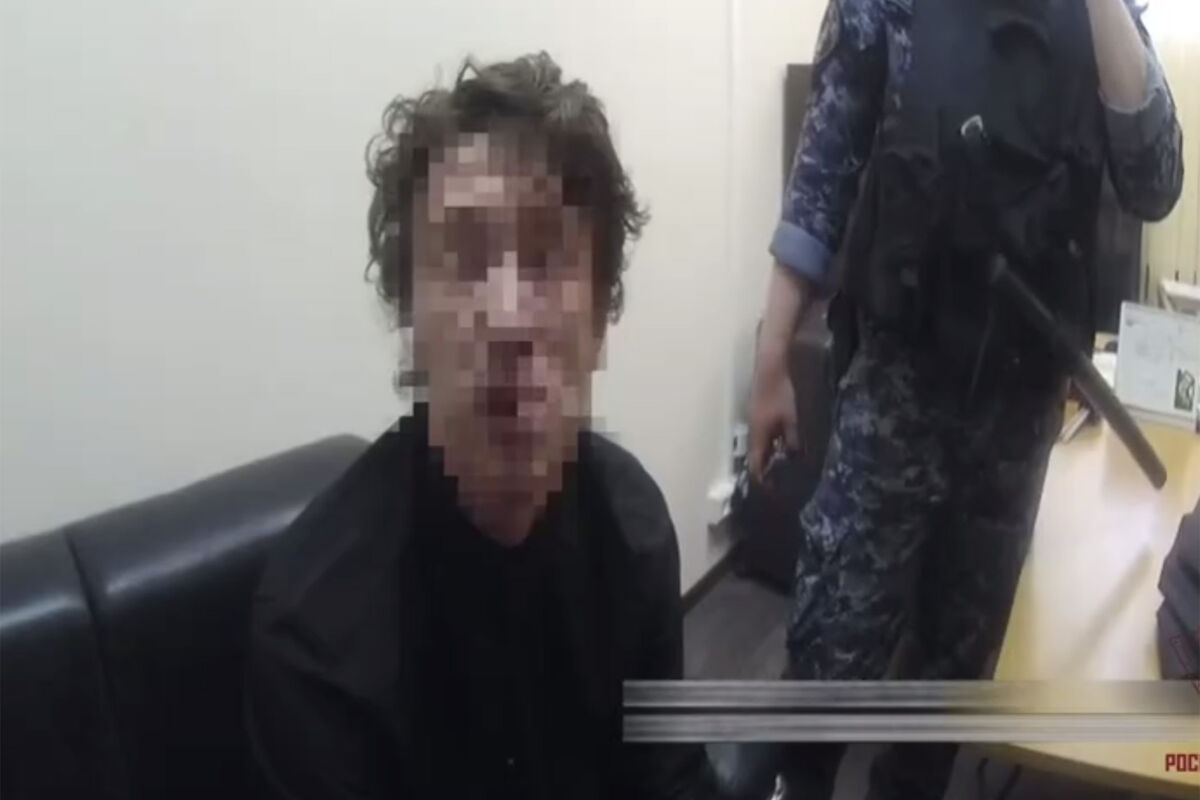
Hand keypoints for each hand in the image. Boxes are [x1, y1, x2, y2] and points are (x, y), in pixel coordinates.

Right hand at [747, 336, 799, 484]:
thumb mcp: (792, 418)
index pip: (755, 462)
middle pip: (756, 455)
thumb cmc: (781, 392)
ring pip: (760, 444)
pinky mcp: (760, 412)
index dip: (761, 477)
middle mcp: (753, 429)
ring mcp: (755, 419)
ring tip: (782, 467)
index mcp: (758, 433)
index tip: (769, 491)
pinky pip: (764, 434)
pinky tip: (783, 445)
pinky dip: (772, 443)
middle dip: (765, 469)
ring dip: (769, 456)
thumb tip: (795, 458)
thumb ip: (792, 439)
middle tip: (779, 482)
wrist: (771, 364)